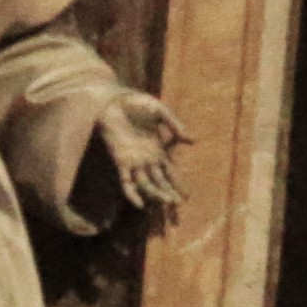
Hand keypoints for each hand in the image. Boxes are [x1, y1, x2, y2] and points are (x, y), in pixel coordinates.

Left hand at [92, 89, 188, 227]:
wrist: (113, 101)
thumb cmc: (136, 103)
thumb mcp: (160, 111)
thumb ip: (175, 125)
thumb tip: (193, 141)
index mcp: (158, 150)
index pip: (170, 172)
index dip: (179, 184)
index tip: (188, 197)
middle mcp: (146, 159)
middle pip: (160, 182)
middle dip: (170, 194)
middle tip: (179, 205)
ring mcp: (133, 161)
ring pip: (146, 184)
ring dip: (156, 193)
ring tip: (167, 202)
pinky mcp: (120, 160)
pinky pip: (126, 181)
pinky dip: (132, 193)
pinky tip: (140, 204)